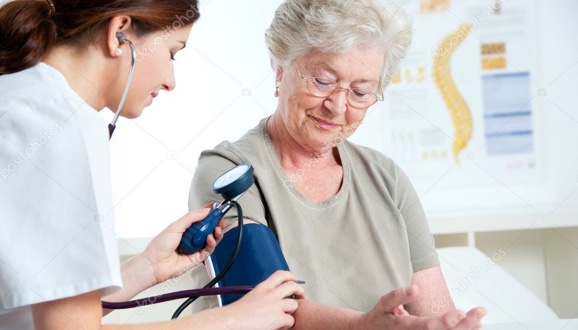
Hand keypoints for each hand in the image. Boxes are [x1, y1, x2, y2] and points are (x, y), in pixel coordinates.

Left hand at [142, 207, 224, 283]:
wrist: (155, 263)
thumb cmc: (159, 246)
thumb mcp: (175, 226)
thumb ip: (191, 217)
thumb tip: (204, 211)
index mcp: (185, 228)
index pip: (200, 219)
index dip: (208, 213)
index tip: (215, 208)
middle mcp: (191, 237)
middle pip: (208, 229)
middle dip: (216, 223)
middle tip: (220, 218)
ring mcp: (195, 247)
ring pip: (211, 239)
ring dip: (216, 233)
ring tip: (218, 228)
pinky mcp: (198, 257)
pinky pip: (209, 249)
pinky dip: (212, 243)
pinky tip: (210, 238)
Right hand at [221, 270, 304, 329]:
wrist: (231, 322)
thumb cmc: (236, 314)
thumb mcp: (250, 297)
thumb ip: (262, 296)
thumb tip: (269, 301)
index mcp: (263, 287)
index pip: (281, 274)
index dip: (291, 276)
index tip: (294, 280)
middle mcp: (271, 294)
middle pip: (293, 286)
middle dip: (300, 291)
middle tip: (300, 297)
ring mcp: (276, 305)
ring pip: (294, 304)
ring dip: (291, 311)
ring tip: (285, 317)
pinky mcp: (279, 318)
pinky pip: (290, 320)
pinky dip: (287, 325)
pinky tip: (279, 326)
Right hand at [359, 285, 485, 329]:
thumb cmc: (381, 317)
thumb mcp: (384, 303)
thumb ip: (398, 296)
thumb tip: (414, 288)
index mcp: (407, 327)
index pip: (430, 326)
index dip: (447, 321)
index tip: (462, 313)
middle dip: (466, 324)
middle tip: (481, 312)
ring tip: (480, 318)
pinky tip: (472, 326)